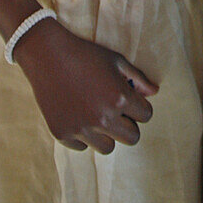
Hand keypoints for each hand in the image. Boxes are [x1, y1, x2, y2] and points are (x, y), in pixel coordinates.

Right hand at [15, 18, 157, 152]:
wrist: (47, 55)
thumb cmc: (86, 54)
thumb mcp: (116, 60)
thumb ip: (138, 78)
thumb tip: (154, 93)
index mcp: (120, 98)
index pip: (146, 115)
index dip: (140, 106)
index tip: (129, 100)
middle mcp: (103, 118)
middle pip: (132, 138)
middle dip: (128, 125)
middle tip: (116, 111)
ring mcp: (82, 129)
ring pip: (108, 147)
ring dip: (106, 134)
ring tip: (96, 114)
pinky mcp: (63, 135)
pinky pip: (83, 146)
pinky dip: (83, 135)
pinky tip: (77, 114)